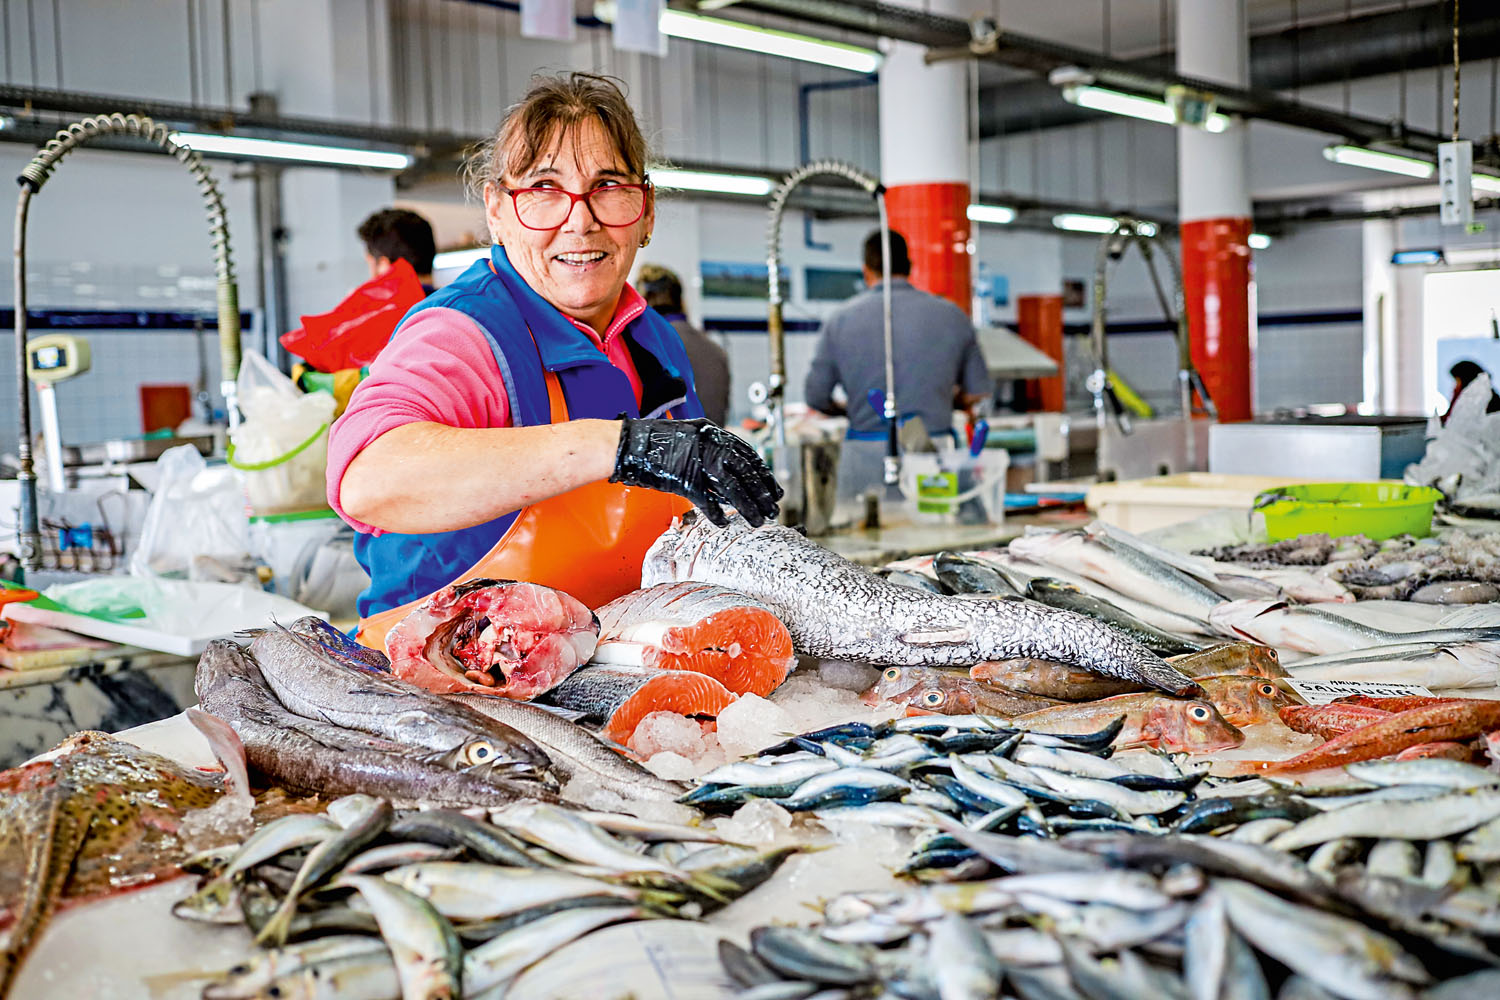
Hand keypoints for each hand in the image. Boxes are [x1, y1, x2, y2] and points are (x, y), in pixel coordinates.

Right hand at [609, 418, 781, 526]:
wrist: (630, 445)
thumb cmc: (657, 443)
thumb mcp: (692, 437)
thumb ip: (712, 450)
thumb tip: (733, 472)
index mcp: (714, 433)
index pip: (748, 456)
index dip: (763, 475)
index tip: (773, 489)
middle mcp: (710, 446)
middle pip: (746, 473)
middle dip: (763, 494)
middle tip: (774, 509)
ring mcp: (698, 463)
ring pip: (733, 489)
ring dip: (748, 508)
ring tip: (758, 521)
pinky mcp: (685, 480)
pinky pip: (707, 501)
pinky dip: (717, 514)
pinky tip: (724, 523)